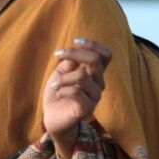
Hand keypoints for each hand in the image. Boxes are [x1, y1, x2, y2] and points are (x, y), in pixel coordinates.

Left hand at [43, 39, 111, 158]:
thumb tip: (76, 49)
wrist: (52, 118)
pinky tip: (58, 93)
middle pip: (95, 60)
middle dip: (74, 53)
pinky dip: (62, 90)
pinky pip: (77, 92)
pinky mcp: (86, 109)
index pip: (106, 55)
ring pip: (82, 76)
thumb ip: (71, 61)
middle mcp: (99, 84)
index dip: (93, 44)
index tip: (75, 40)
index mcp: (95, 74)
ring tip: (54, 84)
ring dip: (63, 77)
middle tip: (58, 55)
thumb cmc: (58, 93)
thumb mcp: (62, 72)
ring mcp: (94, 97)